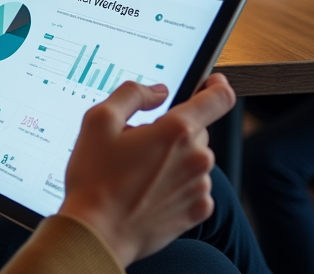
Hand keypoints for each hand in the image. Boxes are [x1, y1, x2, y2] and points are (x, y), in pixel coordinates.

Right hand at [59, 74, 235, 266]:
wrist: (98, 232)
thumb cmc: (95, 178)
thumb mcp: (99, 120)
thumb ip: (131, 94)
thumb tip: (156, 91)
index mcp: (176, 131)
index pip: (218, 99)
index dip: (217, 85)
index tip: (210, 82)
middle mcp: (196, 158)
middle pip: (196, 130)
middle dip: (171, 130)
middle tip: (137, 143)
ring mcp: (199, 187)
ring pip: (193, 159)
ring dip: (172, 159)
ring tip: (137, 172)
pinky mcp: (197, 211)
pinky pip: (193, 186)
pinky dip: (176, 184)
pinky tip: (148, 191)